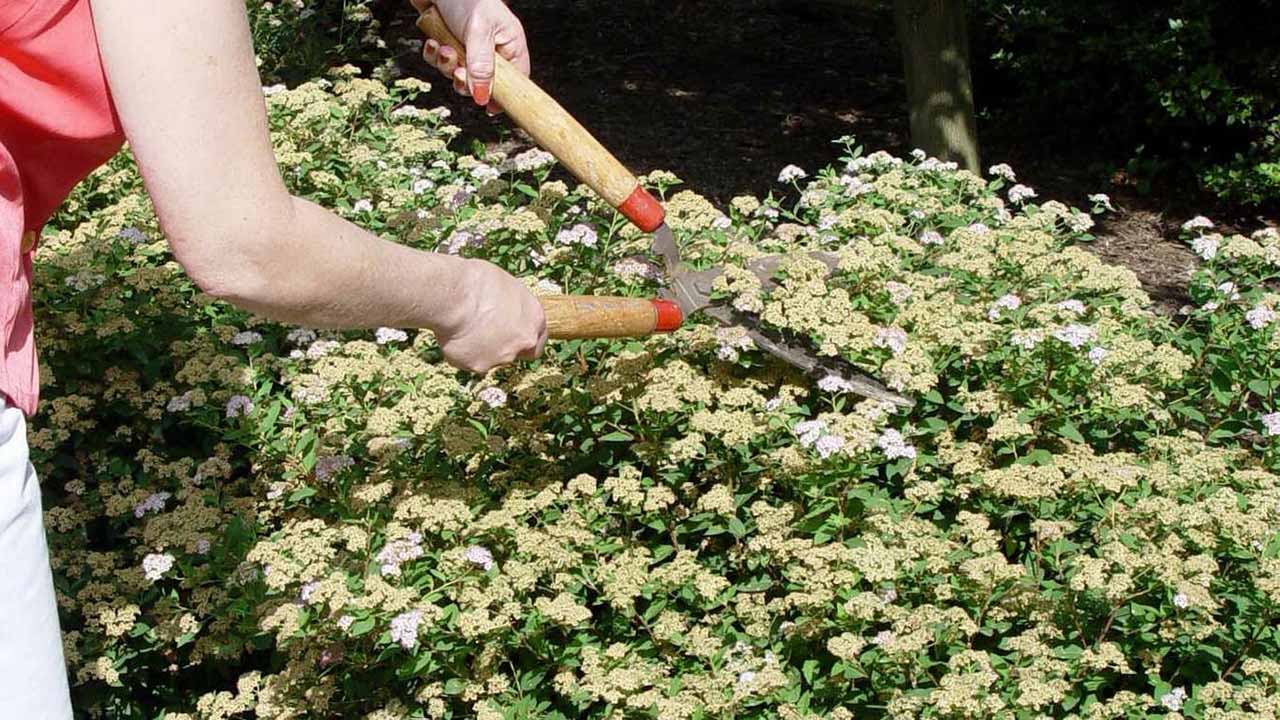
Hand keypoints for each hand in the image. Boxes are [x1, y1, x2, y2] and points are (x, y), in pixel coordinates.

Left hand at [409, 0, 529, 113]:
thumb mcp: (478, 32)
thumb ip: (481, 66)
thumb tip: (483, 97)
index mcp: (510, 46)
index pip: (515, 82)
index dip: (502, 97)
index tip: (489, 108)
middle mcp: (492, 50)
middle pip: (483, 84)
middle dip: (465, 81)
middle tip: (458, 71)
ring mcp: (469, 49)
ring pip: (458, 75)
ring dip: (447, 66)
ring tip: (445, 48)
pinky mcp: (449, 44)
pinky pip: (441, 63)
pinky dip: (435, 56)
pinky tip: (434, 42)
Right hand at [437, 259, 546, 373]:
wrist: (453, 296)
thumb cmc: (477, 282)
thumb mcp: (505, 286)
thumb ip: (511, 306)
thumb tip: (504, 310)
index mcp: (535, 318)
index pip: (537, 340)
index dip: (522, 337)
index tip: (510, 333)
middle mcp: (524, 341)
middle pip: (515, 352)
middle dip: (501, 346)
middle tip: (483, 331)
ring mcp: (502, 357)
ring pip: (491, 358)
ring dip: (479, 348)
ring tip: (463, 326)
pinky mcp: (478, 366)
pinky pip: (469, 361)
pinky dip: (461, 351)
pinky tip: (453, 334)